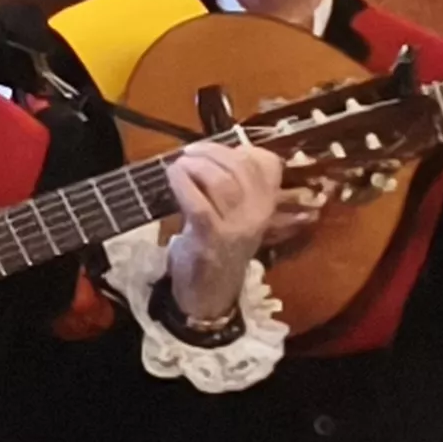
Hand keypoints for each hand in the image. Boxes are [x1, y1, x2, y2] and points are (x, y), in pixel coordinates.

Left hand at [163, 141, 281, 321]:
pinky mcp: (211, 239)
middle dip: (213, 152)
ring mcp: (236, 228)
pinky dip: (183, 184)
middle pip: (242, 169)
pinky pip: (199, 205)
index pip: (269, 165)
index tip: (217, 149)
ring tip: (181, 164)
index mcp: (266, 205)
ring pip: (223, 183)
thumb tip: (214, 152)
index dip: (242, 149)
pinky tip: (173, 174)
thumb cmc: (217, 246)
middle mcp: (257, 215)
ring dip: (198, 165)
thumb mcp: (235, 214)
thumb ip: (233, 185)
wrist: (209, 292)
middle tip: (190, 152)